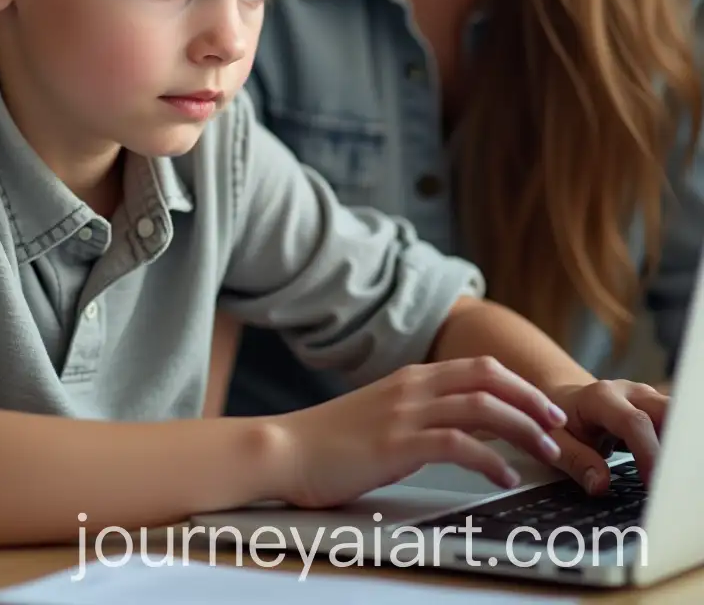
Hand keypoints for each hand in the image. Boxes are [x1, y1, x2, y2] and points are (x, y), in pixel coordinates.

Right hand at [273, 355, 566, 509]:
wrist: (284, 451)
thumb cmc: (329, 442)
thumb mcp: (381, 416)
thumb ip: (416, 413)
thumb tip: (458, 429)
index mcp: (411, 378)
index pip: (479, 366)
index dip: (519, 384)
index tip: (545, 407)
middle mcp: (413, 387)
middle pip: (488, 377)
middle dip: (531, 399)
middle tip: (559, 425)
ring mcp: (405, 413)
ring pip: (482, 407)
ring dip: (522, 429)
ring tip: (546, 453)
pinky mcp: (397, 444)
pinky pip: (457, 445)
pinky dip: (490, 460)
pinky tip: (504, 477)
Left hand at [547, 379, 667, 494]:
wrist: (563, 399)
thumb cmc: (559, 422)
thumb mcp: (556, 441)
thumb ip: (576, 461)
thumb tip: (600, 484)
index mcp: (601, 397)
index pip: (634, 422)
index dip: (648, 453)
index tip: (653, 484)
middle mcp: (629, 392)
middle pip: (666, 413)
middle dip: (674, 446)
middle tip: (673, 483)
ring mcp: (646, 398)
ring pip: (676, 417)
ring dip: (678, 446)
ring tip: (676, 478)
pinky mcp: (656, 409)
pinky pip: (675, 425)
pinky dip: (677, 447)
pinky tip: (675, 471)